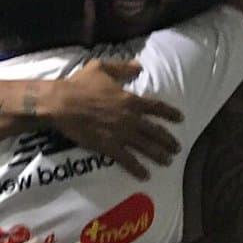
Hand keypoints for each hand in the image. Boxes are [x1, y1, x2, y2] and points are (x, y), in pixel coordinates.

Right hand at [50, 60, 183, 179]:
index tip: (180, 119)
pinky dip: (137, 168)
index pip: (156, 107)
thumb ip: (123, 67)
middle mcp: (130, 118)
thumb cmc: (80, 84)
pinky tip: (145, 175)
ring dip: (159, 155)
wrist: (62, 103)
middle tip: (177, 148)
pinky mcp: (109, 146)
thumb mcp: (102, 68)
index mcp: (130, 99)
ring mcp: (121, 133)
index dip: (170, 113)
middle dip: (168, 140)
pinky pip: (127, 159)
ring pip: (146, 147)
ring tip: (168, 161)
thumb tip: (139, 67)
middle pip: (155, 131)